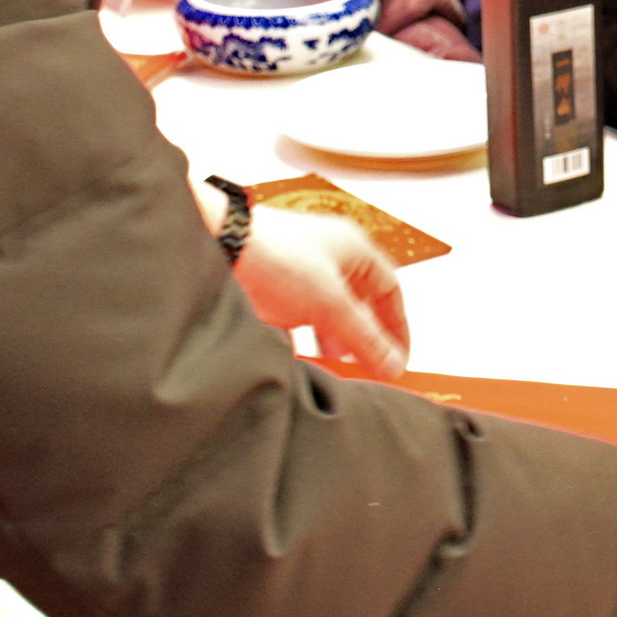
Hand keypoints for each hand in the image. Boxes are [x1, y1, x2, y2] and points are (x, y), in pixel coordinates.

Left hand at [227, 200, 411, 378]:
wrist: (218, 248)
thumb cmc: (274, 255)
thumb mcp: (332, 303)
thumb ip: (365, 337)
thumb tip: (393, 363)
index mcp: (353, 249)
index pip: (389, 290)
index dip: (397, 325)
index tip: (398, 357)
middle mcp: (328, 259)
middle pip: (359, 304)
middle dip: (364, 338)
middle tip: (368, 368)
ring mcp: (299, 274)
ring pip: (327, 315)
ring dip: (333, 342)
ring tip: (335, 369)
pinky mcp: (272, 290)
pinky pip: (297, 321)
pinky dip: (303, 342)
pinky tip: (302, 360)